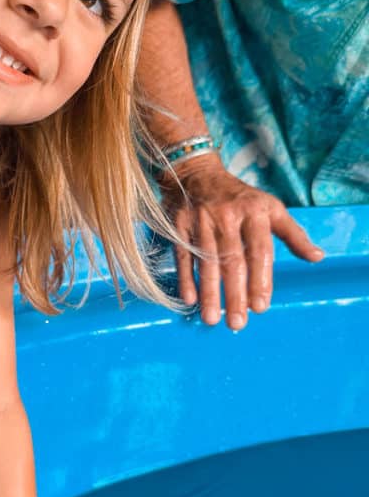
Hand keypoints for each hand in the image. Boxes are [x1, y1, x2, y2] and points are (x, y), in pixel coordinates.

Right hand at [160, 155, 324, 328]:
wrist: (196, 173)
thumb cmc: (239, 197)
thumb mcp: (270, 208)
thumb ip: (293, 234)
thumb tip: (317, 257)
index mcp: (255, 212)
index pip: (260, 251)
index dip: (261, 280)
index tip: (260, 307)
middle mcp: (228, 216)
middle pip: (233, 260)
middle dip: (235, 293)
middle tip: (237, 323)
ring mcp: (201, 220)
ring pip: (207, 261)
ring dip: (210, 292)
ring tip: (212, 319)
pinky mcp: (179, 225)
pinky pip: (183, 256)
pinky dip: (186, 278)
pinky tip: (189, 300)